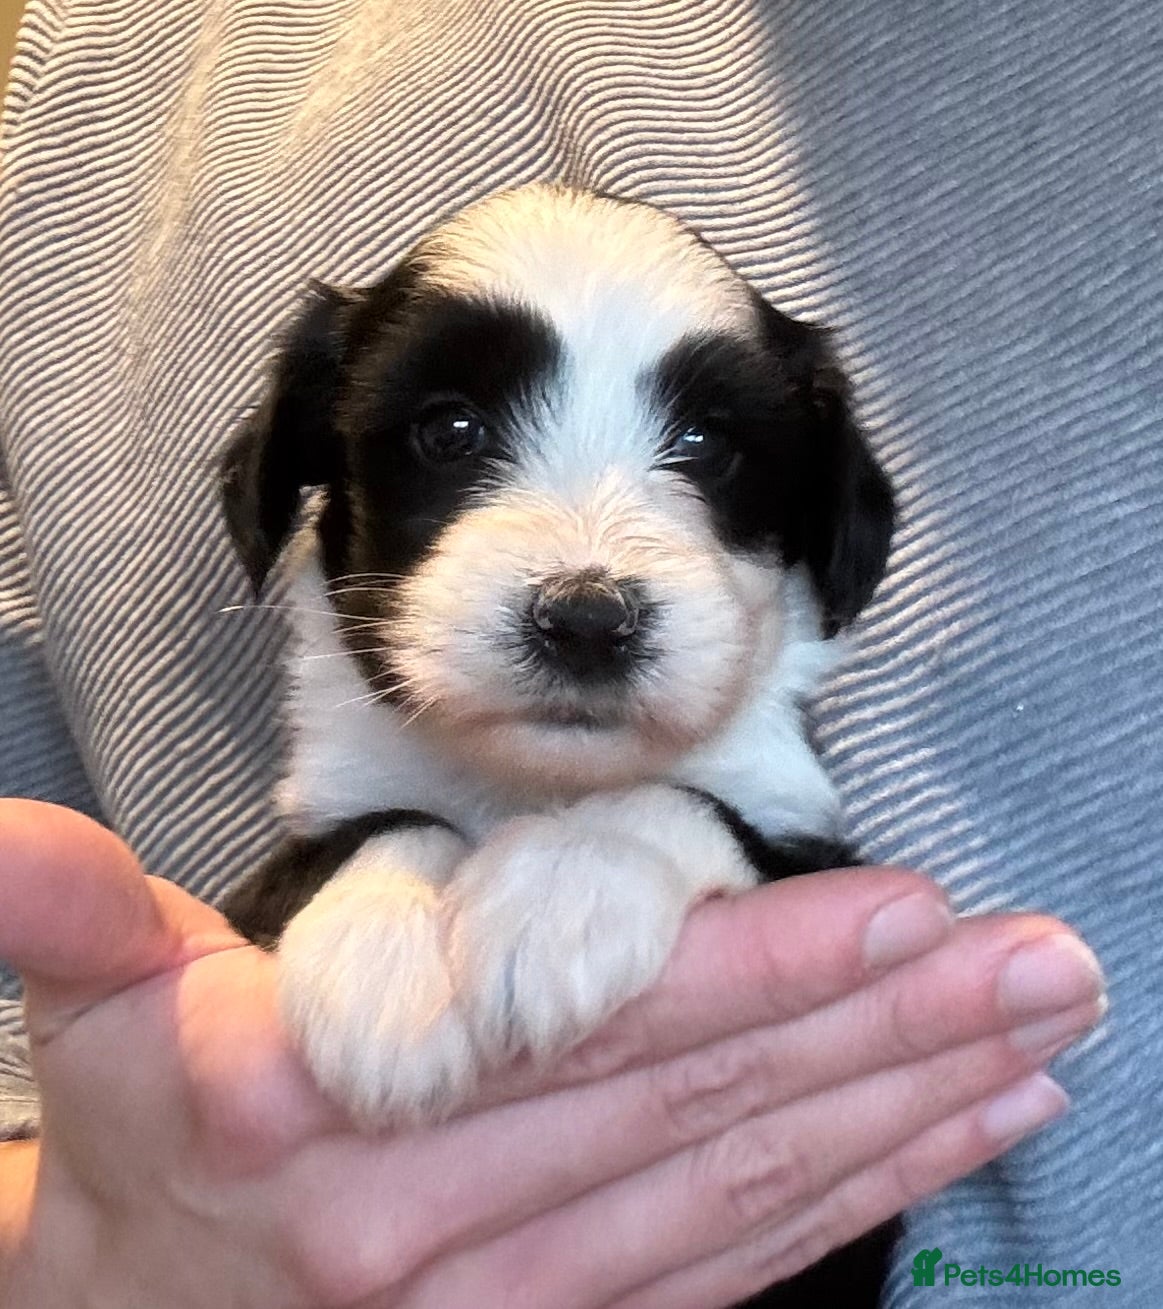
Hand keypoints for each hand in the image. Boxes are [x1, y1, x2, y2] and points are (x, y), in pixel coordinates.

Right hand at [0, 801, 1103, 1308]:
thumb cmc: (146, 1158)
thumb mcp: (96, 1030)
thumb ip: (62, 926)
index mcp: (349, 1131)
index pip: (587, 1036)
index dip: (749, 972)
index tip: (898, 908)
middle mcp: (458, 1239)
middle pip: (710, 1115)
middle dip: (889, 1033)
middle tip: (1046, 966)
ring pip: (749, 1199)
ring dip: (905, 1115)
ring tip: (1039, 1043)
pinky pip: (734, 1273)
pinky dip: (851, 1201)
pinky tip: (942, 1141)